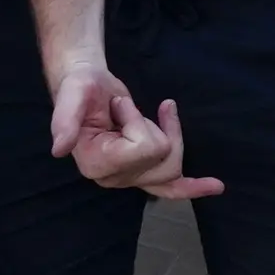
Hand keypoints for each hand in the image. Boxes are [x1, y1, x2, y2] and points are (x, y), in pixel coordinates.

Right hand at [47, 60, 222, 202]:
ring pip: (172, 168)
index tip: (118, 106)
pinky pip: (172, 188)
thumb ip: (64, 121)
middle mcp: (111, 178)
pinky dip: (193, 188)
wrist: (89, 86)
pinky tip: (216, 186)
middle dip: (153, 126)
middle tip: (127, 108)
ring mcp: (129, 178)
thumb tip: (59, 148)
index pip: (141, 149)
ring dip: (171, 134)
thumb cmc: (80, 88)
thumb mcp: (72, 95)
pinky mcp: (143, 172)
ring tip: (158, 112)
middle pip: (162, 159)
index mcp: (94, 164)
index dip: (137, 122)